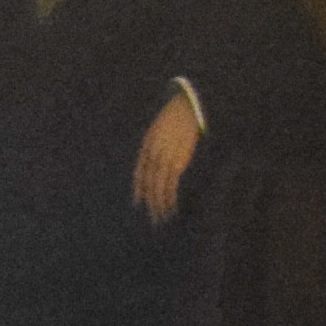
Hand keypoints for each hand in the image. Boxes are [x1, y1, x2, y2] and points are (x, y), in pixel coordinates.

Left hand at [131, 83, 204, 225]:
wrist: (187, 107)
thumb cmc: (174, 119)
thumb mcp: (157, 131)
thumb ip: (154, 147)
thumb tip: (156, 162)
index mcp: (147, 148)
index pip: (139, 173)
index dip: (139, 190)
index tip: (138, 203)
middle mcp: (152, 156)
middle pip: (147, 184)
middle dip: (150, 202)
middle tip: (152, 218)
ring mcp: (164, 160)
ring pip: (157, 188)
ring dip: (159, 205)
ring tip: (161, 218)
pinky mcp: (178, 161)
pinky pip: (170, 184)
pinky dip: (169, 197)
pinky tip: (170, 206)